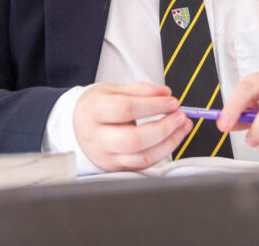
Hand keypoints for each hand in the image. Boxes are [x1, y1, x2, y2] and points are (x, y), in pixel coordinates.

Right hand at [73, 82, 192, 171]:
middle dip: (163, 128)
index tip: (172, 101)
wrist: (76, 127)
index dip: (152, 106)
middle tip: (180, 116)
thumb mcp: (113, 90)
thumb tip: (165, 93)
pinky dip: (162, 152)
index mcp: (93, 111)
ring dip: (168, 143)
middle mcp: (97, 137)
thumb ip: (140, 90)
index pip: (125, 109)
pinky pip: (143, 165)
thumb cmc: (97, 107)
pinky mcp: (116, 167)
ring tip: (182, 126)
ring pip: (142, 157)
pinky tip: (171, 139)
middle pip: (134, 139)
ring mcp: (106, 156)